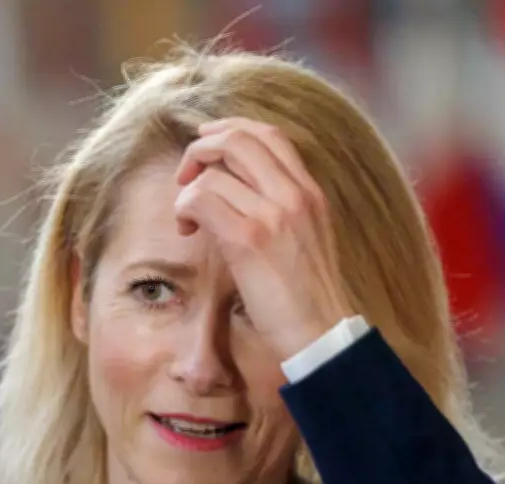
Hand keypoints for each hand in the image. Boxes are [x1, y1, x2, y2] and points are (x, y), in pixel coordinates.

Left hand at [174, 117, 352, 360]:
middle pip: (237, 138)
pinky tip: (188, 229)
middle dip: (200, 148)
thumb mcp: (306, 237)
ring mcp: (273, 214)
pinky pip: (201, 198)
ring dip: (187, 188)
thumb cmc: (306, 295)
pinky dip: (184, 208)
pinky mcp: (248, 239)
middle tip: (185, 175)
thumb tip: (236, 188)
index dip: (229, 128)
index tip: (206, 142)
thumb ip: (281, 206)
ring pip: (213, 168)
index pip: (268, 134)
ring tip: (188, 218)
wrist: (320, 333)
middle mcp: (294, 194)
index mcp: (309, 191)